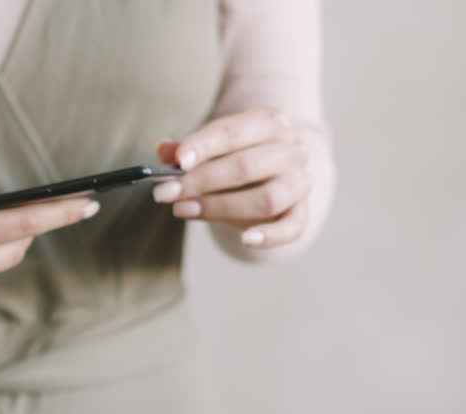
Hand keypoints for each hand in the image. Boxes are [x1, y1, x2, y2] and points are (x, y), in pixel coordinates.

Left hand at [153, 106, 310, 248]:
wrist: (276, 170)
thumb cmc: (238, 156)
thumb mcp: (214, 147)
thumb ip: (188, 150)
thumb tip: (163, 151)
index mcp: (268, 122)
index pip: (234, 131)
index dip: (204, 145)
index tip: (179, 160)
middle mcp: (290, 149)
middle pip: (246, 166)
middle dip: (201, 181)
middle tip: (166, 193)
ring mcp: (300, 181)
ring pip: (267, 198)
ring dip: (221, 207)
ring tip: (184, 210)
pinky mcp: (302, 211)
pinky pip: (292, 227)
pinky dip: (270, 236)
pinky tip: (246, 240)